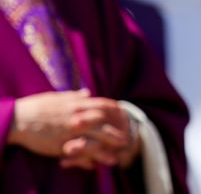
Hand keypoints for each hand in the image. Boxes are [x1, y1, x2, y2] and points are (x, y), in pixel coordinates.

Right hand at [9, 90, 133, 164]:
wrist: (17, 119)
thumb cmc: (36, 107)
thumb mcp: (57, 97)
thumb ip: (75, 95)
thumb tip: (87, 92)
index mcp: (77, 103)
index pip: (104, 104)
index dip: (116, 111)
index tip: (124, 116)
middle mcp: (77, 116)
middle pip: (105, 122)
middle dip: (118, 130)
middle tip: (127, 137)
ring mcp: (70, 131)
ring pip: (96, 138)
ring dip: (108, 147)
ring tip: (118, 154)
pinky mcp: (61, 144)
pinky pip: (80, 152)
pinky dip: (88, 158)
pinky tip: (94, 165)